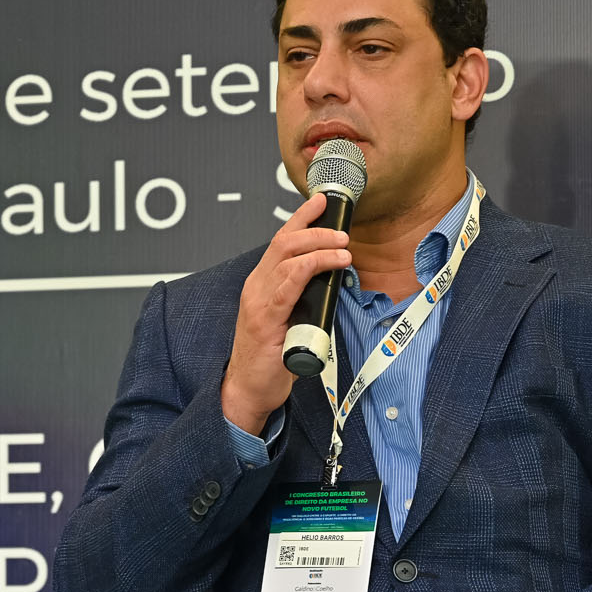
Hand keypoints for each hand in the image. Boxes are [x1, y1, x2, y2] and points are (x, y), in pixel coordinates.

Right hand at [219, 191, 351, 433]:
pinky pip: (288, 284)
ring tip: (343, 248)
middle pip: (283, 242)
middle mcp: (256, 286)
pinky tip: (330, 264)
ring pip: (287, 257)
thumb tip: (332, 282)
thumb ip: (303, 298)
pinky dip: (311, 268)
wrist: (248, 389)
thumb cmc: (269, 359)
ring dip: (319, 247)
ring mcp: (258, 301)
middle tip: (341, 232)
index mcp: (261, 284)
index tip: (321, 202)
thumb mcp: (289, 320)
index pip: (279, 241)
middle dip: (315, 229)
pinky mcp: (265, 318)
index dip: (301, 218)